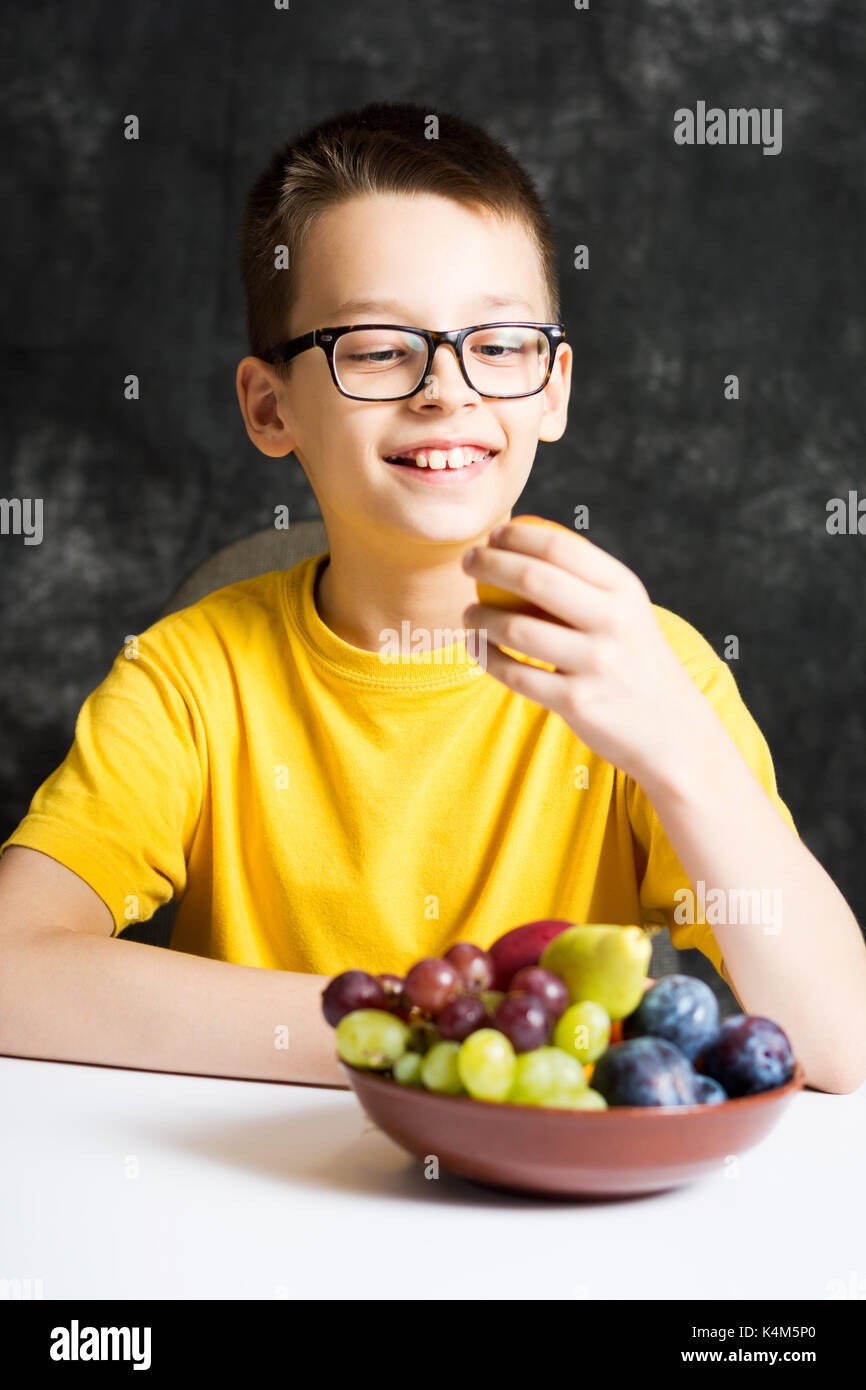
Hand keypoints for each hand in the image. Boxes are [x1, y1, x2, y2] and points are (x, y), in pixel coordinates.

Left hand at [461, 520, 705, 783]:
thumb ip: (584, 582)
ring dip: (479, 616)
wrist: (672, 731)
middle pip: (533, 579)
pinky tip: (477, 647)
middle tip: (467, 562)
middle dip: (488, 564)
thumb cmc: (634, 661)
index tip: (493, 535)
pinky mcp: (576, 703)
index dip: (517, 535)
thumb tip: (519, 545)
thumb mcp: (627, 613)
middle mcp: (613, 622)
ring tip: (468, 614)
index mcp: (624, 589)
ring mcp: (595, 664)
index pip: (560, 546)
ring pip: (516, 628)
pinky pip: (515, 674)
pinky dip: (486, 657)